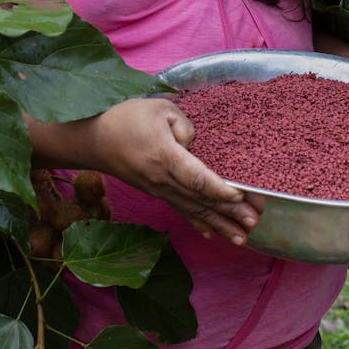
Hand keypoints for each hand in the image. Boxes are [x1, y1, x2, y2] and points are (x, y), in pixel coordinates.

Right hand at [89, 97, 264, 245]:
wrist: (94, 140)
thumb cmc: (125, 119)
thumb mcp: (158, 109)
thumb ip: (184, 126)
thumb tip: (195, 146)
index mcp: (165, 157)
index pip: (196, 178)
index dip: (219, 189)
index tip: (242, 196)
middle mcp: (163, 179)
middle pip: (200, 199)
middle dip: (229, 212)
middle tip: (254, 222)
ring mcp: (159, 190)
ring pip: (194, 210)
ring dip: (219, 224)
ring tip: (242, 238)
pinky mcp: (156, 192)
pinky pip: (181, 210)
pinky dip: (198, 223)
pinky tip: (213, 234)